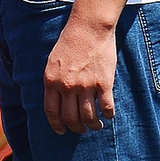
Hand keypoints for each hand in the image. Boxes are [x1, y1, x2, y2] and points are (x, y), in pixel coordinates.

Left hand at [41, 15, 116, 134]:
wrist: (88, 29)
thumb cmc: (70, 43)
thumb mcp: (53, 62)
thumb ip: (54, 81)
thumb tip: (57, 99)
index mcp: (51, 81)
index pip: (52, 111)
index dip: (57, 125)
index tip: (61, 131)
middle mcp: (67, 86)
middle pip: (70, 118)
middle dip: (76, 128)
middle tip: (81, 130)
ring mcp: (86, 86)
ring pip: (89, 116)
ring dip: (93, 125)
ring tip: (96, 126)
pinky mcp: (104, 83)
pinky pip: (107, 107)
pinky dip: (108, 115)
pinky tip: (108, 115)